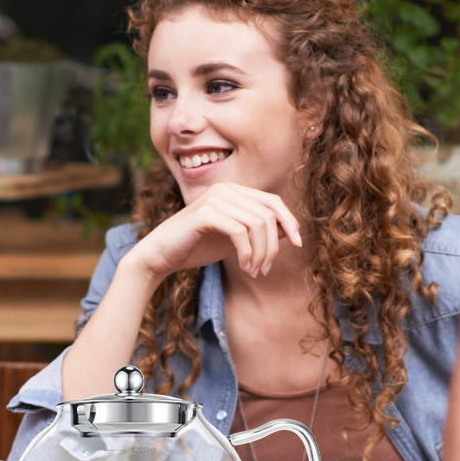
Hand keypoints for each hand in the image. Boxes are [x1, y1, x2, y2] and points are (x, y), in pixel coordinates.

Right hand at [130, 182, 303, 283]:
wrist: (160, 256)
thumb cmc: (196, 247)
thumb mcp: (235, 239)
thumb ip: (258, 232)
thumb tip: (292, 232)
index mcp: (233, 191)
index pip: (273, 201)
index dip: (290, 222)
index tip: (298, 245)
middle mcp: (225, 189)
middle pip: (269, 214)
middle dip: (273, 246)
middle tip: (265, 270)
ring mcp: (214, 198)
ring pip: (258, 224)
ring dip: (261, 253)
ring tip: (254, 271)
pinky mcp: (205, 213)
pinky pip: (240, 232)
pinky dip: (247, 253)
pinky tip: (244, 267)